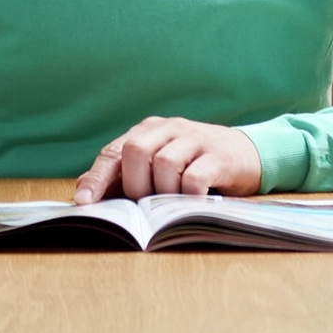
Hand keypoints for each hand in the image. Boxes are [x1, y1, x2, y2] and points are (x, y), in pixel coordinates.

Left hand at [77, 117, 263, 203]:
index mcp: (149, 130)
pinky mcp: (219, 156)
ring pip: (164, 163)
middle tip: (145, 204)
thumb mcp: (159, 166)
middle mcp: (170, 129)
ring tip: (172, 202)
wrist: (248, 155)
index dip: (97, 178)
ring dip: (163, 191)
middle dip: (134, 185)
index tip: (85, 202)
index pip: (114, 151)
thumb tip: (85, 191)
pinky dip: (188, 195)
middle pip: (136, 151)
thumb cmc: (195, 165)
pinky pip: (195, 176)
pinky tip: (192, 201)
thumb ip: (125, 175)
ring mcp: (196, 139)